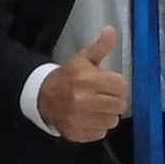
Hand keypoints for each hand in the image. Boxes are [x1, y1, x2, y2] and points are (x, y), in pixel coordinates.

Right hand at [41, 26, 132, 144]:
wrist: (43, 97)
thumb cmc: (68, 77)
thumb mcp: (83, 59)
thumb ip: (100, 47)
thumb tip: (111, 30)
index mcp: (87, 79)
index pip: (121, 85)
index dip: (115, 83)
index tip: (106, 83)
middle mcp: (84, 100)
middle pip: (119, 104)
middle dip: (113, 99)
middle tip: (101, 95)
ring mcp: (80, 119)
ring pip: (113, 120)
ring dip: (107, 114)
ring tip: (96, 107)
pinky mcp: (77, 133)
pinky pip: (102, 133)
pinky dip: (98, 127)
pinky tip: (89, 118)